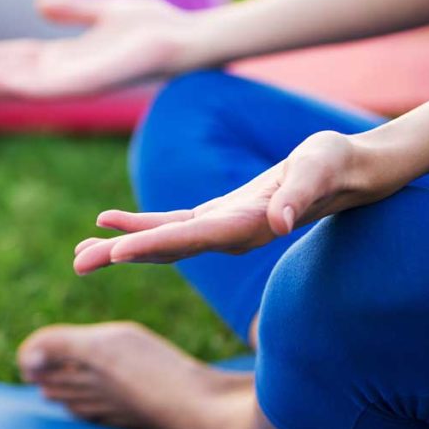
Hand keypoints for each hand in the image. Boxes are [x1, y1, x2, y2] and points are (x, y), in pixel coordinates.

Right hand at [0, 0, 196, 99]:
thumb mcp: (104, 10)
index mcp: (68, 55)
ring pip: (17, 85)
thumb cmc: (154, 24)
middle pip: (10, 74)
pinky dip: (10, 85)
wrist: (184, 36)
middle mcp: (66, 72)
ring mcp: (73, 81)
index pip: (17, 58)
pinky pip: (40, 88)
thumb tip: (38, 3)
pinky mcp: (83, 86)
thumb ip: (71, 9)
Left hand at [72, 131, 384, 274]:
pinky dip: (140, 226)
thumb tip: (278, 222)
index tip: (114, 254)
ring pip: (162, 241)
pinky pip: (172, 225)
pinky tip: (110, 225)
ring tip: (79, 254)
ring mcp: (222, 229)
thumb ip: (299, 195)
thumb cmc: (338, 165)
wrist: (352, 173)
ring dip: (121, 247)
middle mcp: (229, 235)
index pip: (191, 238)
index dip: (152, 244)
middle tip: (76, 264)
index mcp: (246, 226)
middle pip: (165, 248)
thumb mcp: (321, 170)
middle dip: (120, 256)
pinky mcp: (220, 218)